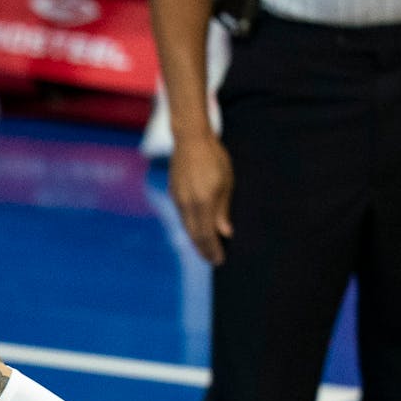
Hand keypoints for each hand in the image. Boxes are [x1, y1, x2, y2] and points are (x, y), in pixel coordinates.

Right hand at [167, 129, 232, 264]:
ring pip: (187, 226)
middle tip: (212, 260)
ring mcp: (178, 199)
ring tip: (204, 248)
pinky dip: (190, 227)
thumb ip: (223, 210)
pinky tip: (195, 228)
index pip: (207, 235)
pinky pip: (182, 216)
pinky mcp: (174, 193)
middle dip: (203, 249)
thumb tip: (225, 233)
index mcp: (202, 203)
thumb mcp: (226, 183)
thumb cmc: (214, 158)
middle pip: (194, 234)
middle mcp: (187, 205)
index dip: (212, 250)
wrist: (190, 140)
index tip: (219, 261)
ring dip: (196, 239)